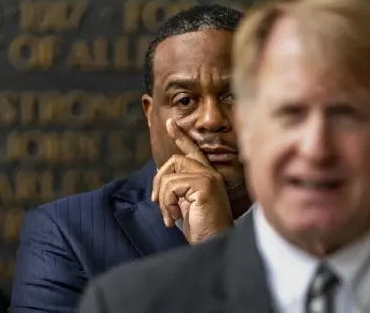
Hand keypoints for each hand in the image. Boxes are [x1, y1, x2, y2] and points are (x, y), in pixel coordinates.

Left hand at [152, 119, 233, 243]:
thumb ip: (178, 189)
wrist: (214, 245)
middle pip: (174, 160)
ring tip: (170, 216)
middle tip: (155, 201)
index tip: (170, 124)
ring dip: (162, 199)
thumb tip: (161, 176)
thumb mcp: (186, 205)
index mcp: (208, 176)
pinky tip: (174, 219)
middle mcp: (210, 173)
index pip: (193, 151)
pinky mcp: (204, 185)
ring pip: (169, 175)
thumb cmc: (202, 230)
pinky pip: (170, 186)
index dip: (181, 137)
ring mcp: (208, 178)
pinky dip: (166, 204)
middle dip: (158, 180)